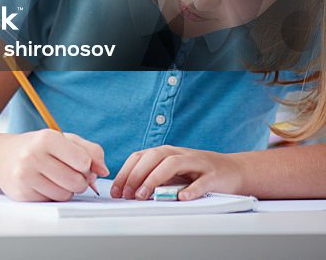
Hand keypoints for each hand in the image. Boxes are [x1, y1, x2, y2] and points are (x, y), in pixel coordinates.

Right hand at [0, 129, 107, 200]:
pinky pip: (52, 203)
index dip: (86, 165)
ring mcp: (26, 175)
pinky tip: (42, 185)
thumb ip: (90, 150)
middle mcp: (33, 155)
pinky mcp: (22, 193)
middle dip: (78, 180)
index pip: (84, 161)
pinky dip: (52, 196)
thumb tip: (104, 171)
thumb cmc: (38, 148)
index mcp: (47, 138)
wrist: (1, 157)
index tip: (76, 161)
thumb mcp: (64, 140)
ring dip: (66, 190)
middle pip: (77, 182)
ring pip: (66, 195)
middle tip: (66, 172)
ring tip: (54, 178)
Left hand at [111, 145, 243, 200]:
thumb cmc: (197, 172)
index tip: (117, 190)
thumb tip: (129, 190)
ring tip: (144, 195)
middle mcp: (179, 154)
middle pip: (152, 158)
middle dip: (136, 175)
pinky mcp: (213, 176)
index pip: (139, 157)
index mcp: (165, 152)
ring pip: (172, 164)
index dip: (125, 173)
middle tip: (128, 194)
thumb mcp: (172, 172)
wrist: (233, 170)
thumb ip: (153, 176)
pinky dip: (190, 189)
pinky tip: (181, 197)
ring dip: (154, 179)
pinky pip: (200, 182)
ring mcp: (196, 163)